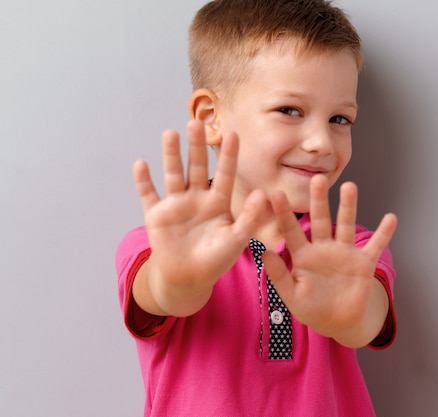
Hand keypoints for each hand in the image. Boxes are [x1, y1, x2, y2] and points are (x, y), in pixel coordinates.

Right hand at [133, 120, 265, 315]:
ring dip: (171, 155)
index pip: (225, 173)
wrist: (189, 278)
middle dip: (197, 146)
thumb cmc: (216, 259)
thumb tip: (261, 193)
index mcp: (218, 202)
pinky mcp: (156, 215)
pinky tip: (141, 164)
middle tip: (197, 123)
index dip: (228, 155)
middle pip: (197, 167)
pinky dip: (144, 181)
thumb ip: (249, 217)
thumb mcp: (237, 239)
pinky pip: (149, 194)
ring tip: (171, 134)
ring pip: (174, 174)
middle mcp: (197, 198)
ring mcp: (176, 204)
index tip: (234, 134)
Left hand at [262, 175, 396, 346]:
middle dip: (319, 200)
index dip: (284, 213)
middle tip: (317, 179)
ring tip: (350, 186)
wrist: (338, 322)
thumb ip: (279, 276)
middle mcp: (324, 248)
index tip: (276, 193)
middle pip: (320, 219)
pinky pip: (375, 246)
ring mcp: (345, 253)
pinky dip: (383, 233)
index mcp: (304, 255)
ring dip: (348, 206)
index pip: (292, 230)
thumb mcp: (292, 296)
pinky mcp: (364, 263)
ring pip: (346, 225)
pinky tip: (391, 218)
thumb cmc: (311, 309)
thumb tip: (264, 254)